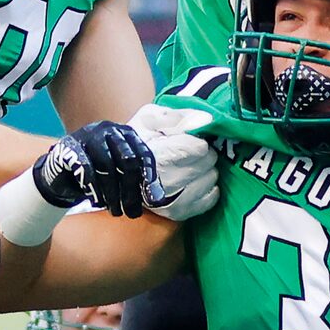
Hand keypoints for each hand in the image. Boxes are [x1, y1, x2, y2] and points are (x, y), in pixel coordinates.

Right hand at [33, 120, 155, 219]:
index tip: (152, 199)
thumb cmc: (97, 175)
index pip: (143, 154)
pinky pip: (85, 168)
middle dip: (131, 189)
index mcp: (126, 134)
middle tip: (132, 212)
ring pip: (107, 166)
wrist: (61, 174)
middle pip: (127, 160)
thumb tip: (157, 200)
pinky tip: (97, 202)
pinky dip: (93, 188)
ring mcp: (88, 136)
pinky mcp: (69, 146)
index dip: (149, 177)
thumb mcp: (120, 177)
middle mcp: (108, 130)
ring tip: (116, 211)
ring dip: (113, 193)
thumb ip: (138, 183)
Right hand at [130, 101, 218, 220]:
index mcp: (162, 157)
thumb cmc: (135, 142)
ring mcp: (177, 200)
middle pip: (208, 161)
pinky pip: (210, 199)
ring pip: (211, 178)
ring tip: (188, 167)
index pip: (200, 148)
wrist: (117, 172)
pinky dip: (207, 189)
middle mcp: (171, 181)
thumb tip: (206, 119)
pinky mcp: (181, 213)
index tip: (188, 140)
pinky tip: (193, 182)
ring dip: (204, 170)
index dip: (196, 140)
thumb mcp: (150, 118)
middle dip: (202, 153)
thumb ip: (179, 116)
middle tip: (188, 153)